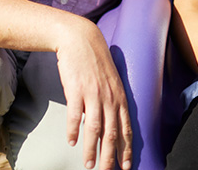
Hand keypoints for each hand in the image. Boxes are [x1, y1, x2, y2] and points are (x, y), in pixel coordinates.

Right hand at [54, 19, 132, 169]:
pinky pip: (75, 115)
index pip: (127, 128)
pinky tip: (71, 142)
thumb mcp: (110, 82)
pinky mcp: (77, 89)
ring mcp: (94, 94)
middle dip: (111, 157)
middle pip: (113, 133)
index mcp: (120, 97)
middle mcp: (110, 97)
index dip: (127, 149)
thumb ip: (111, 102)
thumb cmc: (95, 62)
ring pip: (96, 128)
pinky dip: (73, 130)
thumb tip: (109, 123)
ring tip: (90, 165)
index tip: (126, 166)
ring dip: (92, 149)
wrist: (80, 40)